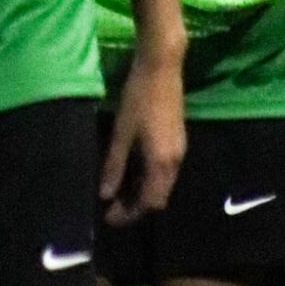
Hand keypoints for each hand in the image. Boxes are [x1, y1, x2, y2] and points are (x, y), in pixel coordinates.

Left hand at [100, 52, 185, 225]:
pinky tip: (132, 171)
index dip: (129, 215)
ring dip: (143, 192)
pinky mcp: (178, 140)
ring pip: (163, 184)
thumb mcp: (121, 133)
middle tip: (112, 207)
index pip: (149, 203)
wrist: (162, 67)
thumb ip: (114, 166)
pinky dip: (150, 179)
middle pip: (159, 197)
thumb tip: (105, 195)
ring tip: (119, 191)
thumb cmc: (139, 98)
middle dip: (137, 207)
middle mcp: (175, 162)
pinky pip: (165, 171)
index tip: (108, 218)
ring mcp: (179, 150)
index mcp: (161, 164)